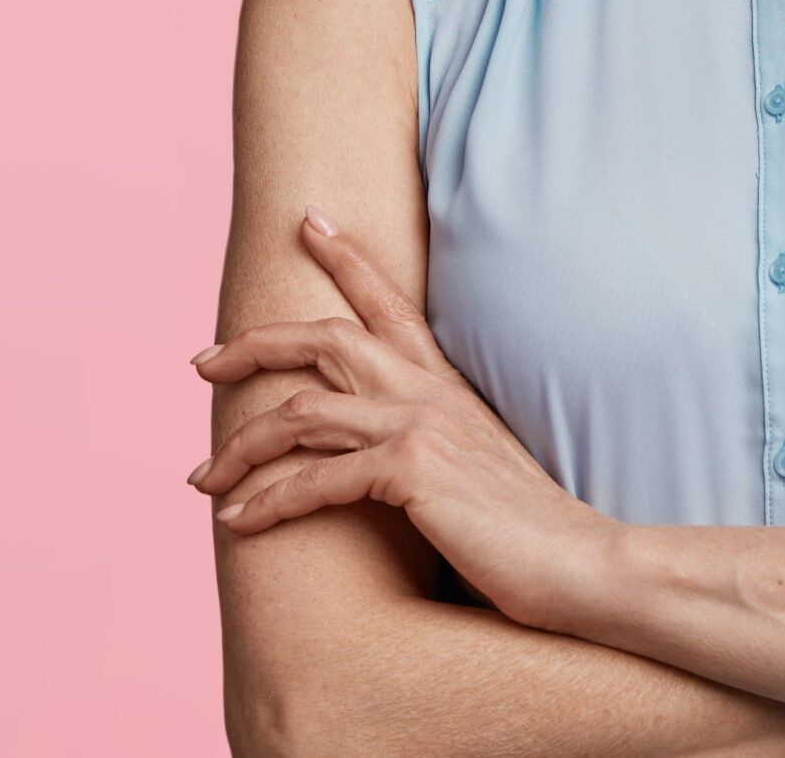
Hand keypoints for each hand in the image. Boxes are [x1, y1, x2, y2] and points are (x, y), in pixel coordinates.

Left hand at [188, 209, 611, 629]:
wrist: (583, 562)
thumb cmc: (530, 528)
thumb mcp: (477, 462)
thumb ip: (433, 441)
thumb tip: (388, 452)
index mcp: (446, 384)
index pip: (389, 302)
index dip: (345, 257)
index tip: (307, 221)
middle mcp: (428, 392)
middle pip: (324, 339)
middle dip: (254, 345)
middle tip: (202, 361)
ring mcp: (420, 425)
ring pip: (300, 413)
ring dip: (239, 446)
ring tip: (202, 477)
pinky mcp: (413, 472)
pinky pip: (316, 480)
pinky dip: (268, 502)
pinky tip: (238, 522)